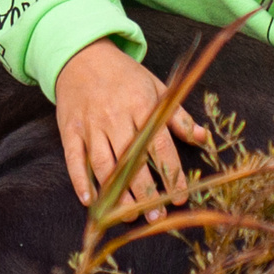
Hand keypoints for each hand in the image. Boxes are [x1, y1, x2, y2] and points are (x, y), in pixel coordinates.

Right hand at [53, 38, 210, 216]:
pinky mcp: (70, 130)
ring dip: (116, 195)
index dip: (170, 174)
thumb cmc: (124, 75)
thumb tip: (203, 138)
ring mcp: (91, 124)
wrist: (82, 55)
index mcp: (142, 104)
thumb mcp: (156, 87)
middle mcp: (116, 117)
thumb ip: (178, 116)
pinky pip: (75, 159)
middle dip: (146, 193)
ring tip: (128, 217)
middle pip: (132, 161)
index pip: (159, 146)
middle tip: (156, 217)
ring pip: (104, 165)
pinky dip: (81, 181)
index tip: (178, 197)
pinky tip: (91, 201)